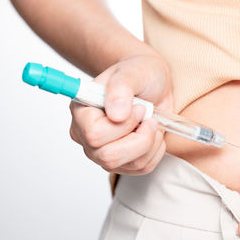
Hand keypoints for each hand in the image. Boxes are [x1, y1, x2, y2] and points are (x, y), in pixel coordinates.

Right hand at [69, 54, 172, 174]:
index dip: (123, 125)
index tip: (140, 108)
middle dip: (140, 139)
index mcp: (82, 112)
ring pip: (130, 165)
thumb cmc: (139, 74)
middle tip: (150, 118)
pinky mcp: (122, 162)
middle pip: (109, 157)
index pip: (95, 135)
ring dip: (151, 143)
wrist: (153, 83)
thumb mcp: (132, 72)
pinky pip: (143, 168)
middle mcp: (86, 136)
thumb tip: (116, 115)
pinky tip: (154, 134)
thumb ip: (121, 88)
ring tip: (152, 122)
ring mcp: (103, 152)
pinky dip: (156, 151)